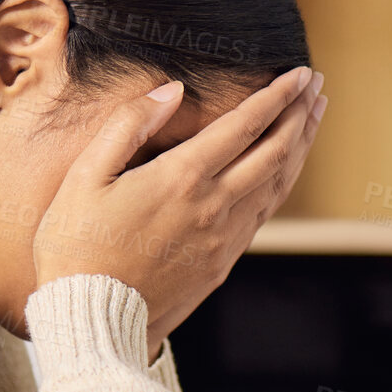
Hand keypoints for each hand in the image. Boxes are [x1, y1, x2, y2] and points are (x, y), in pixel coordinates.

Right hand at [32, 66, 326, 362]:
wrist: (89, 318)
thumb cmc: (74, 246)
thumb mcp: (84, 175)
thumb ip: (128, 125)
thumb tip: (171, 90)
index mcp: (181, 179)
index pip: (245, 126)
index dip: (277, 96)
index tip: (300, 74)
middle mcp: (212, 208)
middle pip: (274, 153)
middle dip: (299, 115)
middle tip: (317, 86)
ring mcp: (221, 240)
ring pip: (275, 186)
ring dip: (299, 148)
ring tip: (313, 118)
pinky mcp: (220, 265)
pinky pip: (261, 217)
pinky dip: (280, 186)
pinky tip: (283, 172)